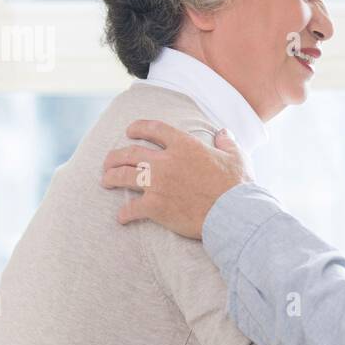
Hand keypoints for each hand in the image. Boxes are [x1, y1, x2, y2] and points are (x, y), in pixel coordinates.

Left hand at [101, 120, 251, 238]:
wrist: (233, 214)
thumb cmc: (238, 187)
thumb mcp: (237, 158)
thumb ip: (227, 142)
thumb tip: (223, 133)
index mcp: (184, 145)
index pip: (153, 129)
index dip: (138, 128)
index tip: (130, 131)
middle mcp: (166, 161)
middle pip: (130, 153)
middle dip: (115, 156)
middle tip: (109, 161)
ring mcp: (158, 184)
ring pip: (124, 175)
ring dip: (111, 177)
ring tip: (106, 181)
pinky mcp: (156, 207)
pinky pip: (132, 208)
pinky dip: (124, 213)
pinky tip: (121, 217)